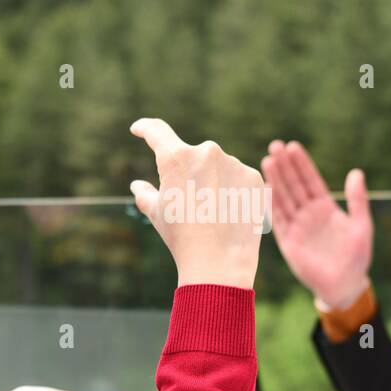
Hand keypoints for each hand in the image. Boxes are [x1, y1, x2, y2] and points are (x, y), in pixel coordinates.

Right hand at [129, 118, 263, 288]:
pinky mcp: (254, 177)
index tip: (139, 129)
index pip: (156, 132)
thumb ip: (145, 194)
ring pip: (217, 167)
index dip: (145, 128)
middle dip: (188, 173)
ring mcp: (233, 163)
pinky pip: (238, 178)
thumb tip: (137, 185)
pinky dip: (232, 191)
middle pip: (192, 155)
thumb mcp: (157, 214)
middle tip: (188, 202)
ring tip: (211, 214)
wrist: (219, 262)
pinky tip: (228, 214)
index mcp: (177, 157)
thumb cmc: (182, 238)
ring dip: (212, 182)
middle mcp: (207, 152)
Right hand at [260, 140, 372, 308]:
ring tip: (268, 160)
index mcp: (325, 208)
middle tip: (275, 145)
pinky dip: (272, 205)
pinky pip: (279, 220)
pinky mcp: (288, 242)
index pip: (311, 180)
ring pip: (284, 199)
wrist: (345, 285)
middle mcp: (308, 214)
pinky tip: (267, 188)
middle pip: (294, 185)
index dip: (302, 164)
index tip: (293, 146)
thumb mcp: (362, 225)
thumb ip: (358, 200)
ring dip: (276, 180)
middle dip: (285, 166)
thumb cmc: (356, 257)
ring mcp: (297, 227)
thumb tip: (356, 172)